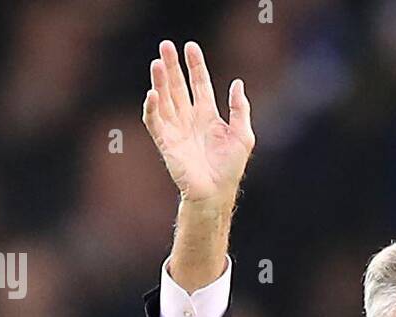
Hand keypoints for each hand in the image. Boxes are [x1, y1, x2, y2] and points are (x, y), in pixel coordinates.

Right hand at [142, 40, 254, 208]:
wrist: (216, 192)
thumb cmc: (230, 168)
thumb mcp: (243, 135)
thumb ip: (239, 109)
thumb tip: (237, 83)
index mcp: (208, 115)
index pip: (199, 84)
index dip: (195, 66)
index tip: (190, 47)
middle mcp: (190, 119)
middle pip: (178, 87)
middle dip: (172, 66)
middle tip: (165, 45)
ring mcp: (176, 129)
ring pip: (165, 99)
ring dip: (160, 81)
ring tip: (157, 63)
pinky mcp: (165, 142)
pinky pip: (155, 122)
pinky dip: (152, 108)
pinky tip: (153, 93)